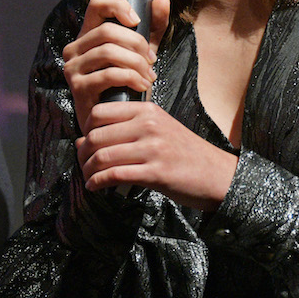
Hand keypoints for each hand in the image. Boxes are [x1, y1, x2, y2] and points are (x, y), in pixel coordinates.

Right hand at [62, 0, 169, 131]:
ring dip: (136, 63)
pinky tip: (143, 86)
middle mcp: (74, 49)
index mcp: (87, 35)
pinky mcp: (78, 88)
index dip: (118, 5)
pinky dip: (131, 78)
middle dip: (137, 44)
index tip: (137, 21)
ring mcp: (73, 68)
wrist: (113, 123)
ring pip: (108, 52)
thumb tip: (162, 0)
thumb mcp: (141, 52)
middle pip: (107, 31)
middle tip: (152, 61)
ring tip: (149, 75)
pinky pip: (109, 74)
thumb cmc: (126, 84)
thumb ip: (153, 27)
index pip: (97, 4)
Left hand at [76, 101, 237, 210]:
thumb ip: (127, 128)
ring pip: (103, 156)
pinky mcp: (155, 172)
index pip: (100, 112)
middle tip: (82, 164)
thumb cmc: (184, 153)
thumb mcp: (159, 128)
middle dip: (82, 153)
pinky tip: (95, 187)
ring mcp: (152, 148)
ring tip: (88, 177)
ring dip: (88, 170)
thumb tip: (84, 139)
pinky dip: (98, 182)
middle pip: (97, 136)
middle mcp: (148, 125)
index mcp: (147, 110)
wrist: (216, 174)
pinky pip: (115, 175)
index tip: (86, 143)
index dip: (85, 129)